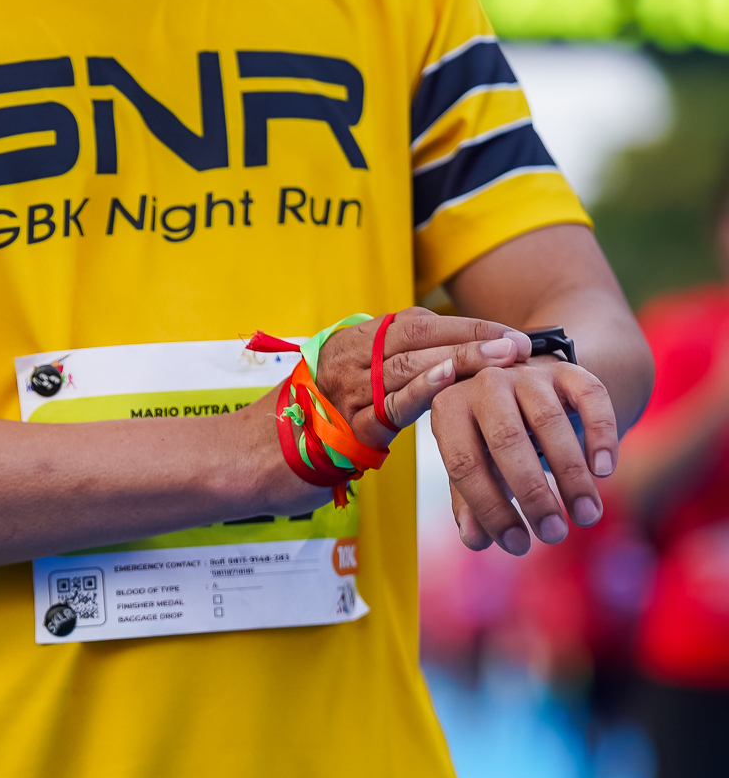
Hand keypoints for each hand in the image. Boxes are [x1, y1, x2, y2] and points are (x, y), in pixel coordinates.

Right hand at [316, 307, 531, 444]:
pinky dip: (422, 389)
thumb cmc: (318, 416)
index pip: (418, 322)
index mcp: (354, 339)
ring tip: (501, 358)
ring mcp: (349, 390)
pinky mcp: (351, 426)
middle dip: (473, 338)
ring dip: (461, 358)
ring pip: (409, 364)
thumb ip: (393, 363)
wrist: (261, 455)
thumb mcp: (351, 378)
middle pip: (418, 336)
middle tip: (517, 344)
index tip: (508, 335)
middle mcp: (351, 358)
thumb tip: (453, 355)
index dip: (467, 326)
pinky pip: (392, 404)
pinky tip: (449, 379)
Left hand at [431, 357, 618, 554]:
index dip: (490, 508)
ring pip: (549, 421)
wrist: (525, 391)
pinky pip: (590, 397)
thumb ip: (470, 501)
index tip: (517, 544)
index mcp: (449, 408)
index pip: (463, 464)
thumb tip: (474, 540)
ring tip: (587, 516)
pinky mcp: (568, 370)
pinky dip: (601, 434)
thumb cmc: (490, 441)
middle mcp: (484, 383)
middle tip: (554, 534)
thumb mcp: (475, 467)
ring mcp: (528, 373)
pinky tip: (605, 471)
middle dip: (533, 494)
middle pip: (506, 441)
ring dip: (571, 475)